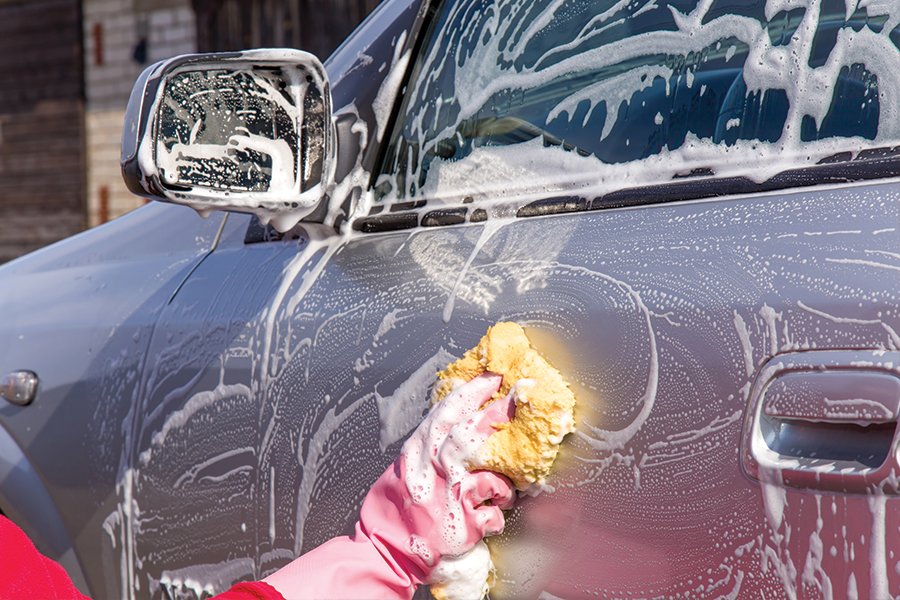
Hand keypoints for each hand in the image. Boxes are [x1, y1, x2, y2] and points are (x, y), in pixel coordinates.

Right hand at [262, 373, 515, 598]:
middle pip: (472, 435)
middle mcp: (435, 471)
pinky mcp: (463, 526)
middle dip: (498, 414)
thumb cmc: (390, 509)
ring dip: (503, 484)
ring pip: (491, 478)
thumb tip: (451, 424)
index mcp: (418, 452)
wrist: (383, 549)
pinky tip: (490, 517)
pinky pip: (493, 515)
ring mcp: (450, 498)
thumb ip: (426, 446)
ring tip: (504, 491)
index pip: (447, 414)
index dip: (472, 393)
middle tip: (519, 399)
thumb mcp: (403, 466)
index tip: (492, 378)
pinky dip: (496, 515)